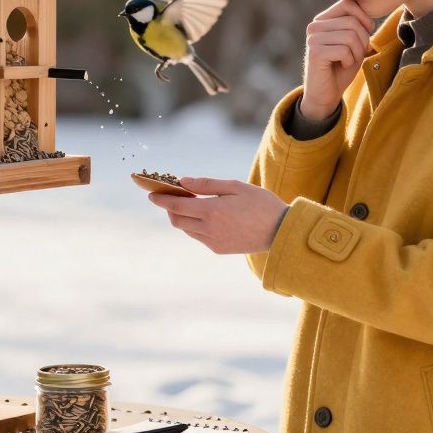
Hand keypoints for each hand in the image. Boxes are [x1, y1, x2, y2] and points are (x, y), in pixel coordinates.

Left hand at [148, 177, 288, 254]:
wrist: (281, 231)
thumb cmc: (260, 203)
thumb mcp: (235, 186)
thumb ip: (206, 185)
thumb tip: (182, 182)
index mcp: (212, 212)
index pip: (176, 206)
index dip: (161, 200)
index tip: (151, 194)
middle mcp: (209, 230)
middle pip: (177, 220)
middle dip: (171, 208)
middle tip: (174, 195)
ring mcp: (213, 242)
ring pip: (187, 229)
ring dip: (183, 217)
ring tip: (192, 203)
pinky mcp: (219, 249)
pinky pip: (199, 236)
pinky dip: (196, 226)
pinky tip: (207, 216)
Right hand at [300, 0, 374, 119]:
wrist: (326, 93)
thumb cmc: (341, 67)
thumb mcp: (354, 43)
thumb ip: (358, 26)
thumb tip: (369, 16)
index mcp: (323, 20)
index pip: (348, 3)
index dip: (364, 18)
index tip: (366, 34)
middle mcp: (315, 26)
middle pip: (352, 21)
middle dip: (363, 40)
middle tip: (356, 54)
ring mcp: (313, 38)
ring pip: (350, 36)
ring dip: (357, 52)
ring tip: (348, 60)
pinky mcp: (315, 52)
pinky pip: (344, 50)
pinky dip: (349, 61)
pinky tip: (341, 66)